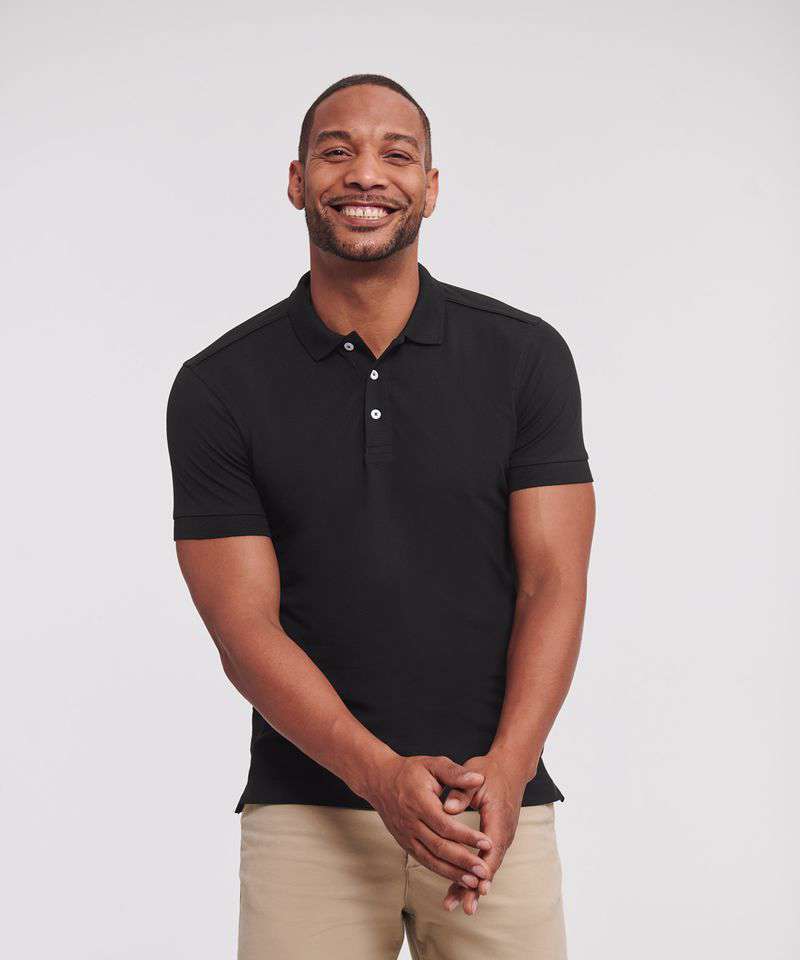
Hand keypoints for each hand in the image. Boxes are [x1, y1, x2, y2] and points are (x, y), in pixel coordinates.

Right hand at [363, 754, 495, 889]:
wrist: (379, 780)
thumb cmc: (410, 771)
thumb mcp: (433, 764)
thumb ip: (456, 773)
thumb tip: (479, 778)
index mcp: (419, 802)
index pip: (445, 825)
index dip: (467, 836)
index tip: (487, 843)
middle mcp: (411, 823)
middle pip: (439, 847)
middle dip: (463, 861)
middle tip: (484, 872)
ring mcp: (406, 836)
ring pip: (431, 859)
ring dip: (453, 873)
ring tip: (475, 883)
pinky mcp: (405, 843)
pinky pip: (424, 861)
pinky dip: (442, 871)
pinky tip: (458, 877)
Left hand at [439, 753, 527, 915]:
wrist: (510, 767)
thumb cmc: (490, 771)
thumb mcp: (475, 777)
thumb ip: (461, 792)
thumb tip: (447, 809)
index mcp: (499, 818)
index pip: (492, 849)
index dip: (483, 869)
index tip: (476, 888)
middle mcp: (504, 832)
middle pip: (490, 865)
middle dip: (477, 887)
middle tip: (465, 908)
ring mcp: (502, 836)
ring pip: (488, 866)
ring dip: (475, 885)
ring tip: (460, 906)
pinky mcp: (497, 837)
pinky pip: (487, 860)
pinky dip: (475, 874)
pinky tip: (464, 889)